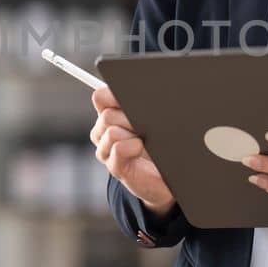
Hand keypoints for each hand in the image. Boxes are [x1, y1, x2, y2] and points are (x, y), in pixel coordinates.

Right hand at [90, 85, 175, 213]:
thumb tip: (139, 90)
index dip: (113, 95)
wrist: (167, 176)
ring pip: (111, 131)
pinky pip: (118, 148)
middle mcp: (104, 131)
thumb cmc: (160, 144)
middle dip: (130, 116)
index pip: (100, 97)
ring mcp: (107, 150)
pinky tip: (140, 148)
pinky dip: (132, 146)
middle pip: (107, 115)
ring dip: (132, 132)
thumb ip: (142, 105)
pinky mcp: (115, 167)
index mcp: (110, 114)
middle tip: (147, 123)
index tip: (129, 98)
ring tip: (146, 139)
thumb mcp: (154, 119)